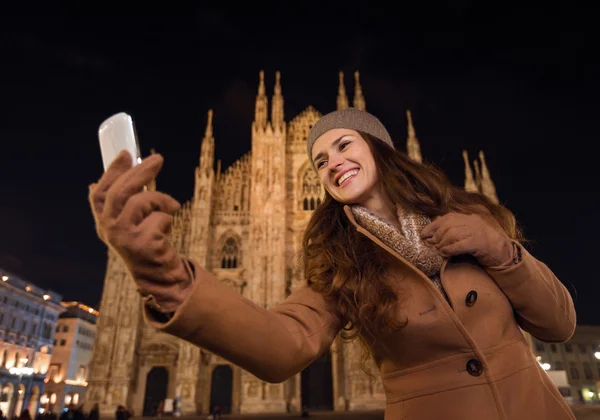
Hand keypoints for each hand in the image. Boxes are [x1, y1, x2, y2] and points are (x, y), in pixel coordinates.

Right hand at [88, 150, 191, 311]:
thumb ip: (126, 196)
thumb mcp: (133, 219)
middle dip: (140, 172)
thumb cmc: (148, 242)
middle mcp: (109, 230)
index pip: (100, 194)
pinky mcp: (143, 245)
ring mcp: (124, 239)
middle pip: (120, 193)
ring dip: (161, 199)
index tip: (126, 154)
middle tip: (158, 159)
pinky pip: (160, 219)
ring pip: (141, 202)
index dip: (112, 172)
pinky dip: (168, 219)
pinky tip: (167, 230)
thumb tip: (123, 161)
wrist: (161, 275)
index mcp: (104, 222)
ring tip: (172, 206)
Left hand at [420, 212, 512, 267]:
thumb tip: (434, 223)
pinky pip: (460, 245)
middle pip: (448, 226)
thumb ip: (453, 227)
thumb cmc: (481, 243)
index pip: (447, 218)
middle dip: (436, 236)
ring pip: (452, 234)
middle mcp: (472, 222)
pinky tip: (444, 253)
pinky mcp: (479, 243)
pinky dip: (449, 249)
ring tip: (438, 250)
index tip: (423, 234)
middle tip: (432, 244)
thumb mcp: (466, 232)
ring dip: (442, 243)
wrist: (502, 252)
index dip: (433, 226)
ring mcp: (476, 232)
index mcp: (468, 218)